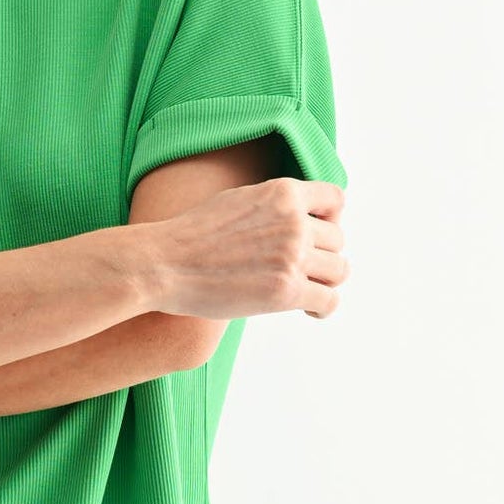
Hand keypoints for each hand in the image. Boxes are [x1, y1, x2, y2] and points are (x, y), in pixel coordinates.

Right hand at [148, 176, 349, 321]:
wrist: (164, 264)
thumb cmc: (191, 237)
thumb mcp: (237, 200)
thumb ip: (271, 206)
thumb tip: (291, 217)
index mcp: (283, 193)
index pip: (335, 199)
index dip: (332, 218)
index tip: (317, 235)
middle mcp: (294, 221)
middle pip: (337, 239)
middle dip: (323, 255)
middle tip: (303, 271)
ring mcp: (292, 256)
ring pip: (339, 270)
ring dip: (326, 281)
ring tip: (308, 291)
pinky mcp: (286, 291)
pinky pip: (329, 300)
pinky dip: (324, 307)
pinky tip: (309, 310)